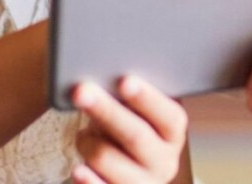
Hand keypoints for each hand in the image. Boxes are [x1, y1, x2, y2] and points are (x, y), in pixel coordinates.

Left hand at [71, 75, 187, 183]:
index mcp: (172, 133)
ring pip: (108, 159)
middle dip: (106, 111)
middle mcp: (164, 161)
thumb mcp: (134, 113)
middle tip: (81, 91)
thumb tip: (103, 78)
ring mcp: (143, 183)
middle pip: (136, 135)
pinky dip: (89, 180)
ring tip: (83, 135)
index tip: (124, 80)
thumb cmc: (127, 129)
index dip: (147, 98)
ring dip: (87, 142)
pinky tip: (79, 171)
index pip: (169, 116)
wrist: (127, 169)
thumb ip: (127, 98)